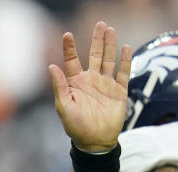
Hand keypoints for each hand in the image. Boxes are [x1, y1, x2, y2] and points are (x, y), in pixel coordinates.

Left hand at [49, 21, 131, 151]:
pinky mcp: (119, 91)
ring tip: (111, 30)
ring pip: (109, 60)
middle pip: (94, 55)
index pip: (72, 60)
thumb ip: (59, 86)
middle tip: (100, 24)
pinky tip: (125, 48)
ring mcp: (106, 85)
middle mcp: (91, 80)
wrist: (95, 142)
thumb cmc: (76, 127)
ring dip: (110, 45)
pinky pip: (123, 73)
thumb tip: (51, 66)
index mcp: (76, 83)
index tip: (67, 35)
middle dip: (97, 40)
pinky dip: (125, 61)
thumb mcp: (64, 107)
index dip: (69, 47)